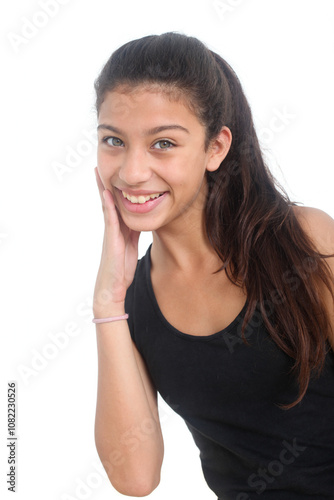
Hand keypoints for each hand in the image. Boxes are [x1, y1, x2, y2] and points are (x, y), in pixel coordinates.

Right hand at [93, 167, 140, 314]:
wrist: (113, 288)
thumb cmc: (121, 269)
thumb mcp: (132, 246)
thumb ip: (135, 233)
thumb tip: (142, 221)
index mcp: (119, 228)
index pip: (117, 203)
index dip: (115, 187)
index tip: (114, 172)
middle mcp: (113, 227)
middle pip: (108, 201)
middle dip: (105, 183)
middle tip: (99, 164)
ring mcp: (110, 232)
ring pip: (107, 206)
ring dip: (103, 188)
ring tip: (99, 171)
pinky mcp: (111, 239)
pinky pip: (109, 219)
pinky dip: (108, 205)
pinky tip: (107, 193)